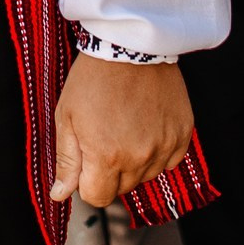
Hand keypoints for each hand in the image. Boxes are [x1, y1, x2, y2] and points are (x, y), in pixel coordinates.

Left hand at [51, 56, 194, 206]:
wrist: (129, 46)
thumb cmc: (93, 79)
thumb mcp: (66, 118)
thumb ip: (67, 162)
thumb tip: (60, 195)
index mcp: (107, 157)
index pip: (97, 198)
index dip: (87, 182)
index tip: (86, 161)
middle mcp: (140, 157)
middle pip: (122, 188)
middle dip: (109, 171)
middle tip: (104, 136)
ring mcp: (165, 146)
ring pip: (146, 176)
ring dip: (135, 161)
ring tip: (125, 126)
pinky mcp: (183, 134)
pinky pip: (170, 161)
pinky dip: (158, 150)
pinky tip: (145, 125)